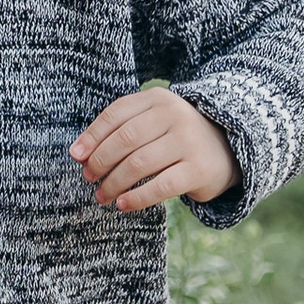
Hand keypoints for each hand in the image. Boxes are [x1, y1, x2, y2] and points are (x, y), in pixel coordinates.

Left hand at [70, 87, 238, 215]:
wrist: (227, 149)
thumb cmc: (176, 137)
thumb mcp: (152, 122)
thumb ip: (119, 131)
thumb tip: (78, 153)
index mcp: (158, 99)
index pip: (116, 114)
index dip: (92, 136)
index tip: (76, 156)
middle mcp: (174, 115)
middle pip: (125, 139)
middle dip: (101, 161)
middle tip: (89, 177)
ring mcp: (188, 142)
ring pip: (139, 164)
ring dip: (114, 183)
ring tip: (102, 195)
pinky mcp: (198, 169)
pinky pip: (160, 187)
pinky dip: (137, 197)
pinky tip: (122, 204)